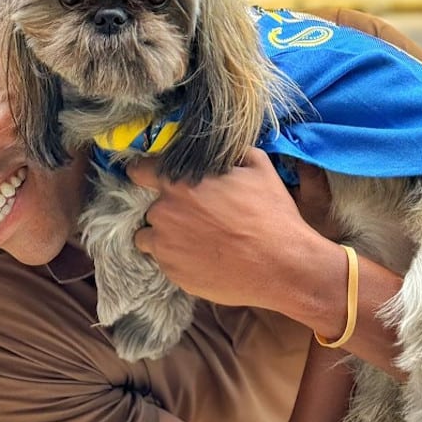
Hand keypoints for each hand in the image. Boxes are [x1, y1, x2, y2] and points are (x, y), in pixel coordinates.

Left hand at [127, 148, 335, 308]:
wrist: (281, 265)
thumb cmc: (271, 214)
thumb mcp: (257, 167)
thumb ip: (229, 152)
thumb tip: (219, 148)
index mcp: (178, 182)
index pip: (139, 171)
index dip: (144, 173)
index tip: (148, 178)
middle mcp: (164, 212)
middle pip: (152, 208)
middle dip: (170, 210)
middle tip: (197, 218)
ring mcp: (165, 245)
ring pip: (151, 237)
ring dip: (166, 236)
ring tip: (195, 241)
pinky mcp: (172, 273)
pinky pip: (164, 261)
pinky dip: (177, 259)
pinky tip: (202, 258)